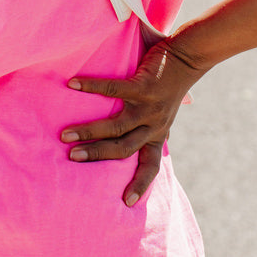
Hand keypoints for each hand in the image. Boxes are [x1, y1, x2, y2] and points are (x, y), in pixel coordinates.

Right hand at [61, 41, 202, 206]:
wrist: (191, 53)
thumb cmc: (175, 75)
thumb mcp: (171, 101)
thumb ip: (163, 110)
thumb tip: (185, 104)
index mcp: (159, 131)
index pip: (151, 164)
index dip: (140, 184)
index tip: (127, 203)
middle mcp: (155, 124)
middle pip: (123, 149)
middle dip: (96, 155)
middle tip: (71, 157)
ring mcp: (149, 107)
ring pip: (115, 127)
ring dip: (88, 131)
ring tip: (64, 134)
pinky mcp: (144, 87)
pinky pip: (112, 89)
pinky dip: (91, 87)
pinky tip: (72, 84)